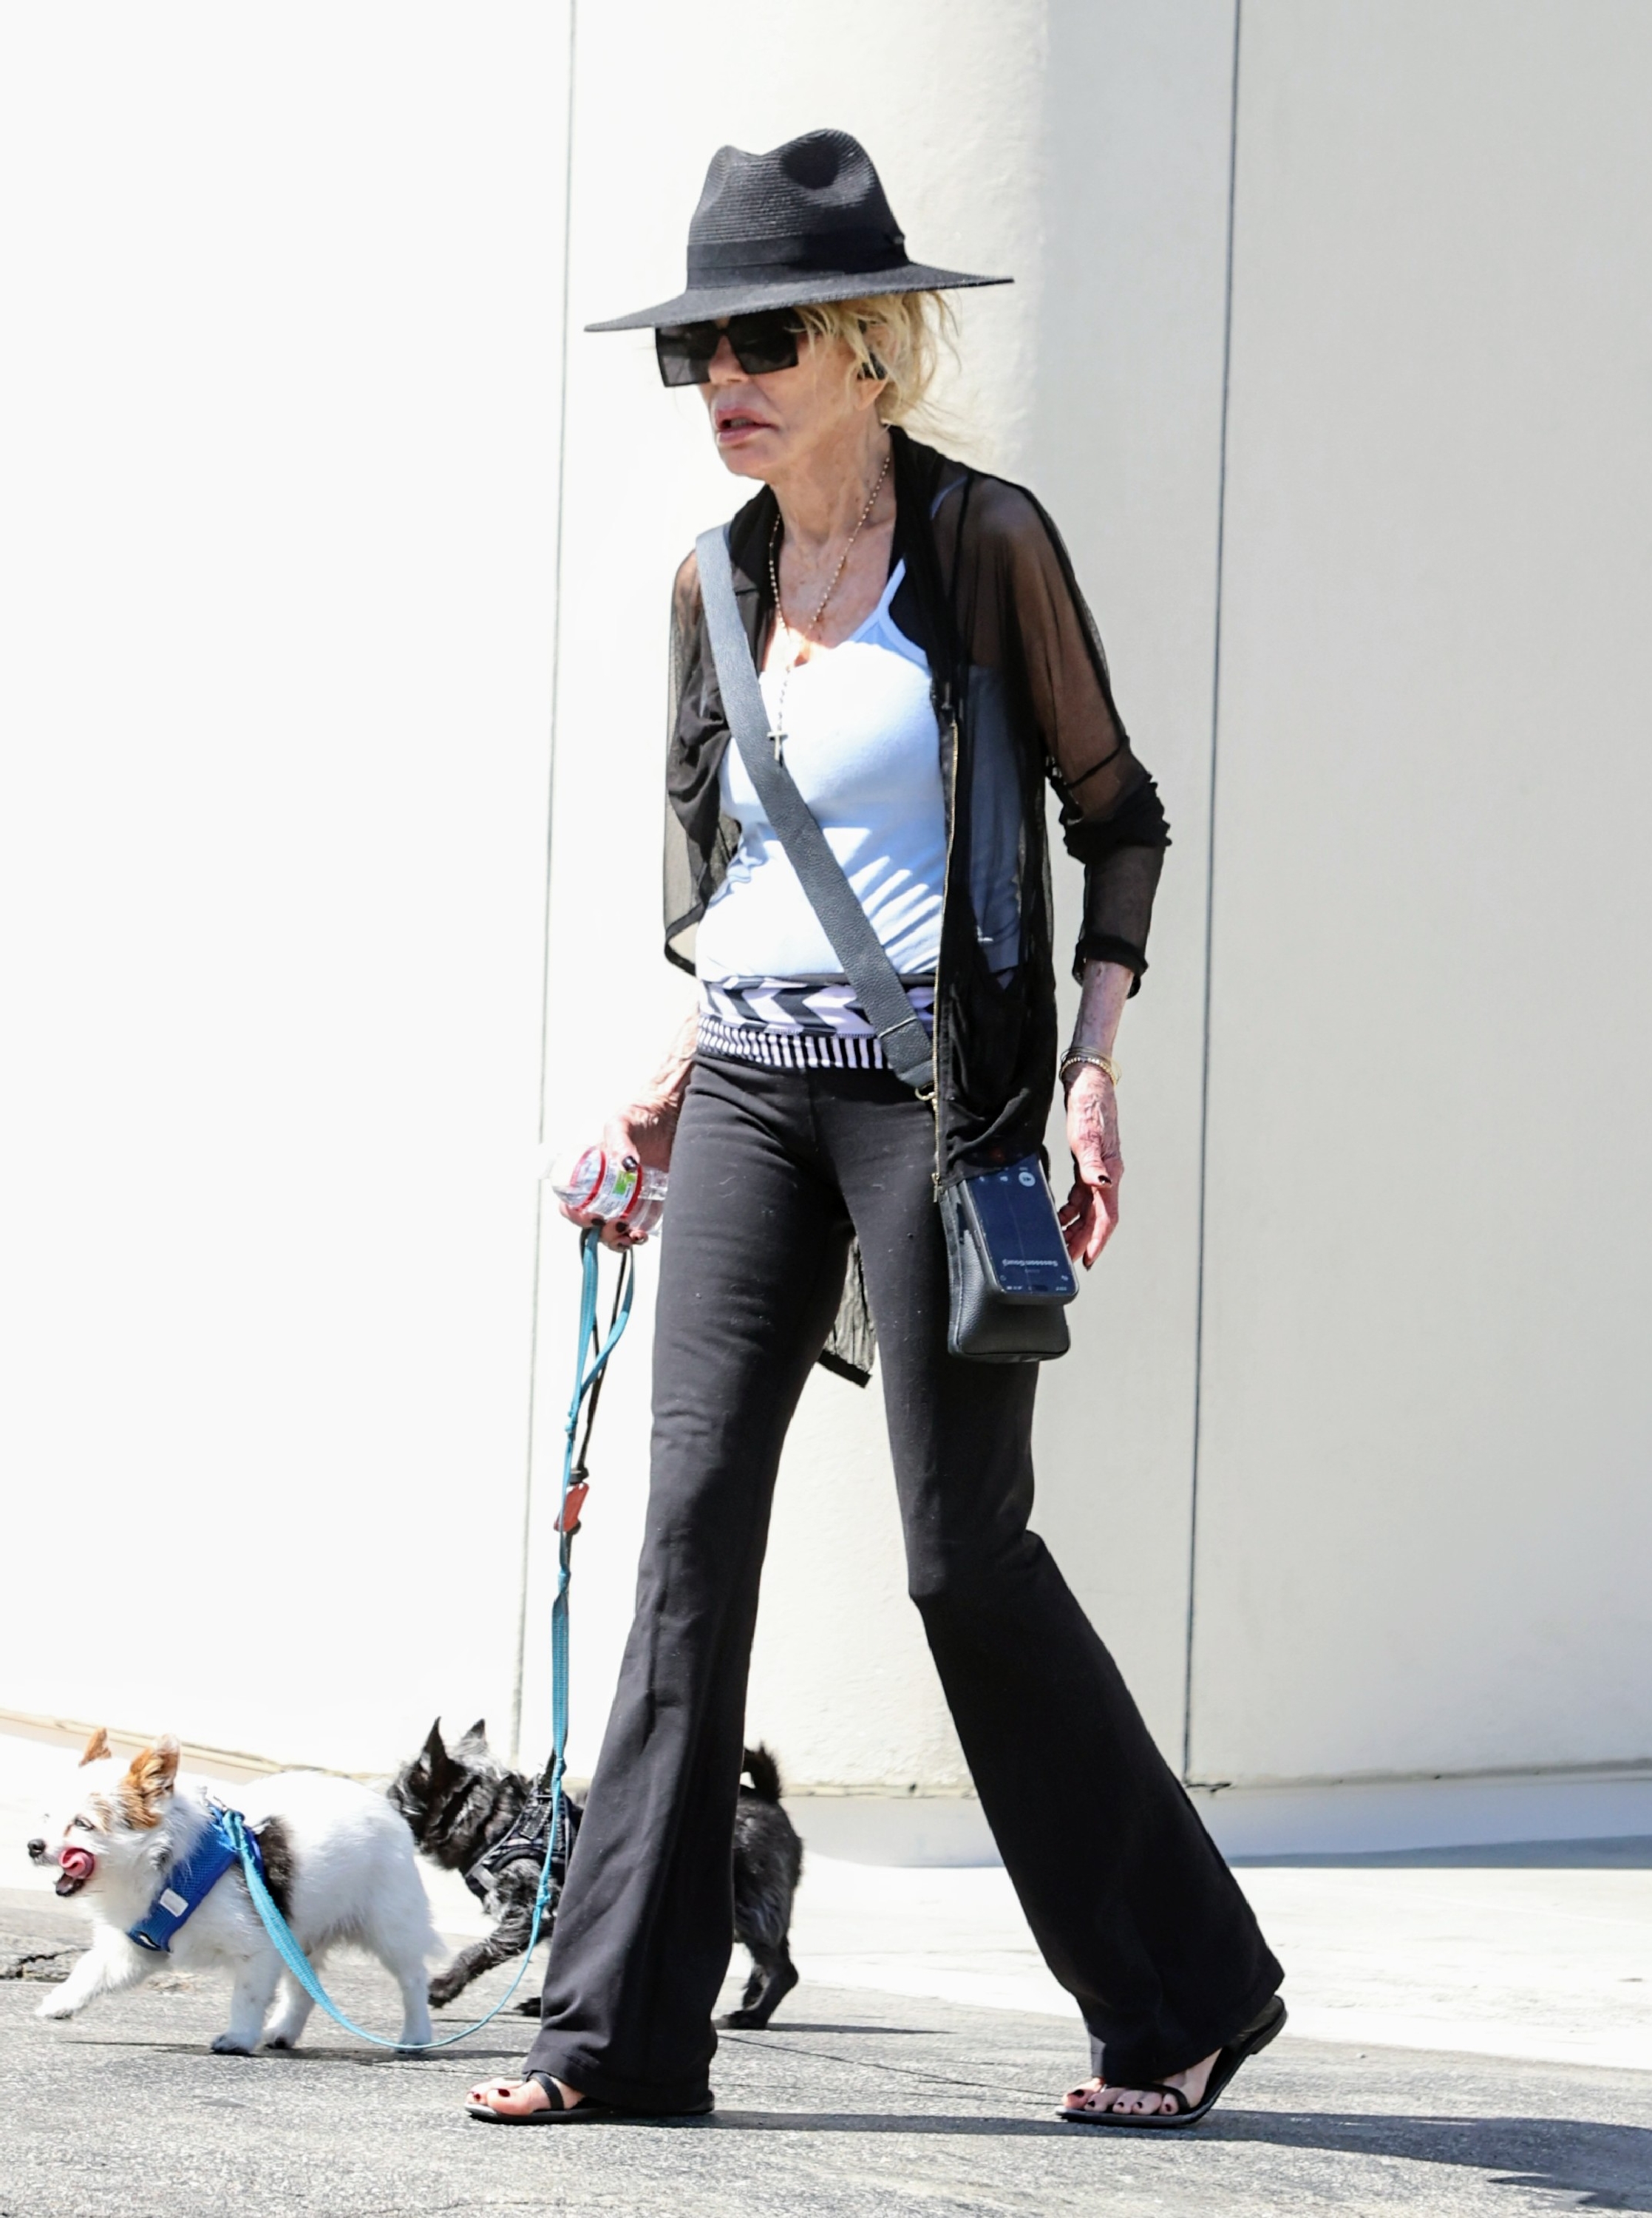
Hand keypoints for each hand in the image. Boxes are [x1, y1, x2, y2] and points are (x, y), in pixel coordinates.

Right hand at [559, 1097, 680, 1250]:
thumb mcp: (622, 1124)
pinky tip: (642, 1233)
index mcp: (590, 1174)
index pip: (571, 1203)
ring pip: (613, 1232)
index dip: (575, 1215)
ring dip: (617, 1241)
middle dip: (600, 1233)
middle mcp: (605, 1190)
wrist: (672, 1116)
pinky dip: (637, 1237)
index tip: (591, 1217)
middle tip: (615, 1227)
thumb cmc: (639, 1117)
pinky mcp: (650, 1205)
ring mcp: (627, 1199)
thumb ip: (620, 1141)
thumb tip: (628, 1166)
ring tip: (631, 1235)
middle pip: (592, 1223)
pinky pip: (638, 1229)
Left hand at [1059, 1064, 1120, 1267]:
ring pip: (1088, 1210)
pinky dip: (1069, 1210)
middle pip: (1097, 1218)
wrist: (1088, 1080)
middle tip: (1068, 1261)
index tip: (1087, 1259)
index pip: (1107, 1215)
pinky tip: (1058, 1216)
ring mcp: (1097, 1170)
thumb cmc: (1090, 1103)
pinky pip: (1080, 1196)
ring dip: (1075, 1229)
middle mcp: (1106, 1174)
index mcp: (1110, 1171)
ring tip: (1060, 1245)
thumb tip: (1102, 1185)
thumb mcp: (1086, 1134)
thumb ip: (1092, 1162)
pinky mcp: (1087, 1163)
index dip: (1097, 1240)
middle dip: (1082, 1241)